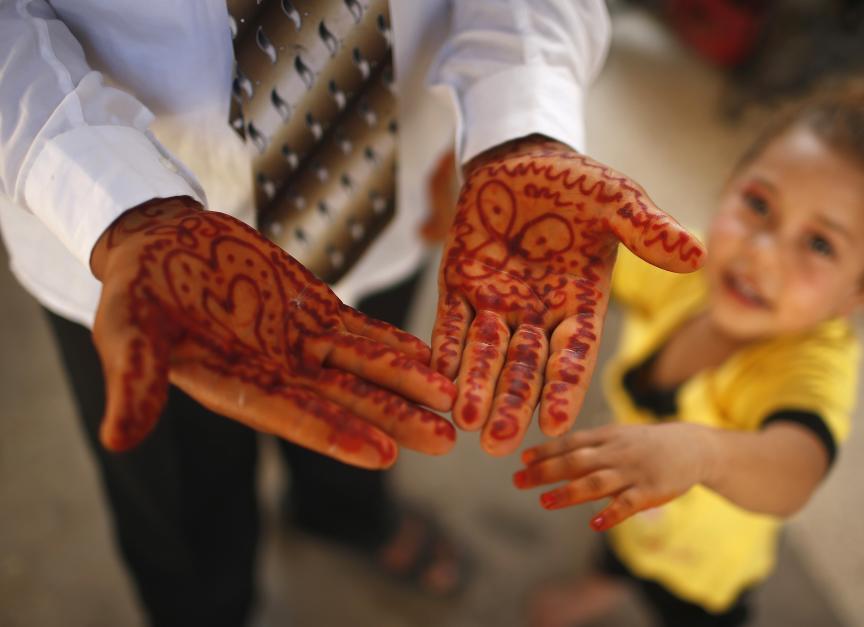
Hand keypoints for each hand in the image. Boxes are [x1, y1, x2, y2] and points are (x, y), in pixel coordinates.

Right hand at [90, 197, 457, 468]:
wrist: (162, 241)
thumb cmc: (137, 285)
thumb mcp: (127, 326)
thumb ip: (135, 378)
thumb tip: (117, 440)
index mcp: (234, 384)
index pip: (292, 415)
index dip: (336, 434)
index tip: (383, 455)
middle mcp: (274, 372)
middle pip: (342, 400)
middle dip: (393, 418)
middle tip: (444, 441)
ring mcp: (296, 342)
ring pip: (360, 367)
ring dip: (405, 383)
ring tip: (450, 399)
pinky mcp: (310, 310)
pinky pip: (356, 330)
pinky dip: (389, 342)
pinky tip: (426, 355)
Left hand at [430, 136, 703, 454]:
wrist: (521, 157)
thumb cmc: (576, 181)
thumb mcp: (616, 201)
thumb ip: (648, 230)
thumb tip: (696, 252)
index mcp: (580, 303)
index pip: (573, 355)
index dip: (564, 388)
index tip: (557, 424)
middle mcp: (538, 313)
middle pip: (526, 368)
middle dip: (514, 405)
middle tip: (501, 445)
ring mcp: (498, 303)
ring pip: (487, 355)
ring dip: (478, 389)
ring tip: (469, 425)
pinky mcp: (461, 287)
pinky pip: (451, 325)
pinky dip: (447, 353)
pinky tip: (440, 384)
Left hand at [513, 423, 712, 530]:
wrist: (693, 446)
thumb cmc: (647, 444)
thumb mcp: (618, 436)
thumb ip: (589, 447)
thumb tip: (551, 458)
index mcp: (607, 437)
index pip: (571, 442)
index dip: (546, 451)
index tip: (522, 460)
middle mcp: (616, 452)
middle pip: (576, 461)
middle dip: (545, 471)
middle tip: (518, 481)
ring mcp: (633, 472)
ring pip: (596, 482)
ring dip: (568, 492)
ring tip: (544, 501)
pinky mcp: (650, 491)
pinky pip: (628, 504)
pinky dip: (610, 514)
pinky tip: (593, 524)